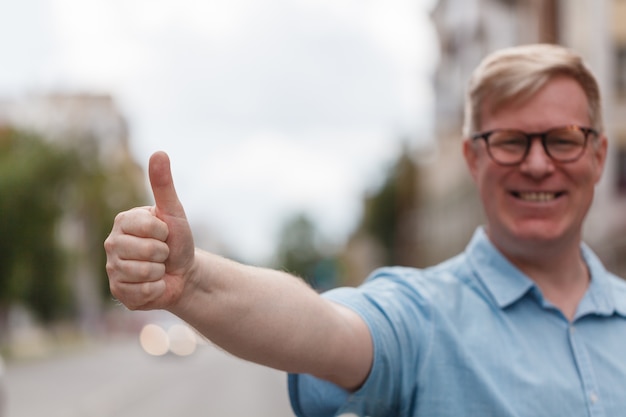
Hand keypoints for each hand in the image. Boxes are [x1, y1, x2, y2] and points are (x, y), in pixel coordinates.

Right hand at [105, 151, 194, 309]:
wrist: (183, 274)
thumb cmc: (178, 241)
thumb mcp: (174, 212)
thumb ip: (164, 185)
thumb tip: (159, 152)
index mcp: (123, 221)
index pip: (148, 227)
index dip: (164, 232)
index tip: (165, 234)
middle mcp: (112, 243)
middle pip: (145, 251)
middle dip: (163, 254)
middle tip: (162, 254)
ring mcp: (112, 269)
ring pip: (143, 272)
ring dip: (159, 272)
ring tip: (158, 268)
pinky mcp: (118, 291)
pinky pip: (142, 291)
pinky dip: (156, 289)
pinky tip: (154, 284)